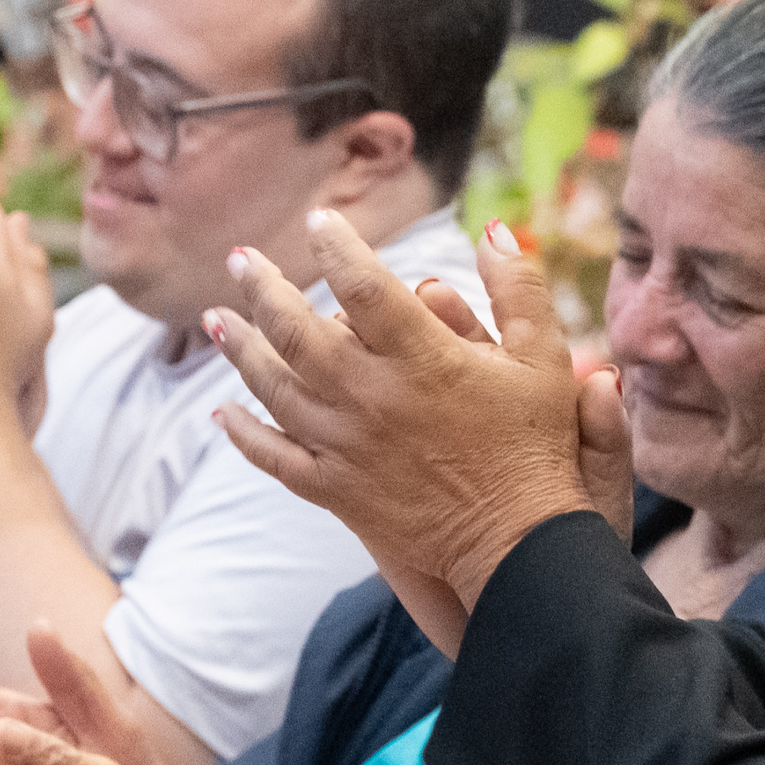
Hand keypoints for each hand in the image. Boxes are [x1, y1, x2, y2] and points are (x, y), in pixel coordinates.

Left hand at [208, 215, 635, 617]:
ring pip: (274, 385)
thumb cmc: (537, 446)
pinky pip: (275, 456)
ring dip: (240, 347)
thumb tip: (492, 230)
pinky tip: (222, 412)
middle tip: (241, 258)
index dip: (337, 245)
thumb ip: (518, 289)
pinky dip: (243, 433)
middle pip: (297, 328)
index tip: (321, 221)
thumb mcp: (546, 358)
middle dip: (263, 286)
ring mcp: (346, 444)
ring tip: (217, 318)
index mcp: (420, 356)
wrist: (520, 543)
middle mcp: (370, 395)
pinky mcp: (337, 490)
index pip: (362, 283)